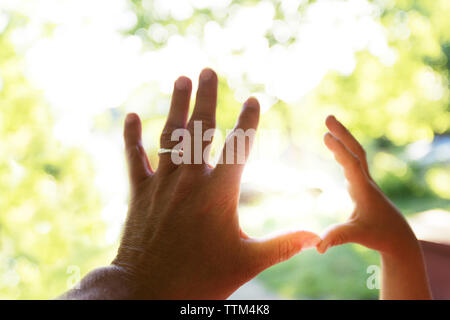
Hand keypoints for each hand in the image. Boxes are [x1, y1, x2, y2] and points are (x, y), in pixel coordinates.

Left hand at [113, 68, 319, 298]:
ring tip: (180, 79)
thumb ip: (283, 244)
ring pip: (169, 135)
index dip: (248, 121)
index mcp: (218, 193)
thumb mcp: (247, 261)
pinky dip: (132, 135)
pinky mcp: (139, 192)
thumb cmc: (201, 278)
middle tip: (208, 69)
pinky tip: (131, 115)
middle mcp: (189, 180)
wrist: (148, 291)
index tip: (254, 99)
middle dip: (206, 97)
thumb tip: (317, 236)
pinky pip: (134, 157)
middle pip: (200, 129)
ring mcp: (161, 184)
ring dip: (176, 105)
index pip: (239, 146)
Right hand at [317, 115, 419, 256]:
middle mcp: (366, 182)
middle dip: (343, 133)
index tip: (325, 135)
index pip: (352, 164)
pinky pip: (354, 162)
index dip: (339, 150)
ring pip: (356, 154)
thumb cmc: (379, 236)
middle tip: (328, 117)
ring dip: (343, 139)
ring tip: (329, 126)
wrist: (399, 237)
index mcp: (364, 190)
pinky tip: (336, 149)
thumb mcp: (357, 236)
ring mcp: (365, 182)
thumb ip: (338, 237)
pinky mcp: (363, 186)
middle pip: (356, 151)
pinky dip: (344, 152)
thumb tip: (317, 245)